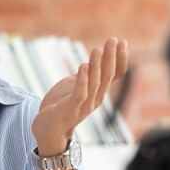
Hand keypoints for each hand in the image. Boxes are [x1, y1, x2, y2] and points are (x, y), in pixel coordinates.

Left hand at [31, 38, 127, 155]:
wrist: (48, 129)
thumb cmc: (61, 105)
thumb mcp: (75, 85)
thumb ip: (85, 75)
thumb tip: (92, 60)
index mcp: (99, 91)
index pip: (116, 74)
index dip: (120, 58)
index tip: (122, 41)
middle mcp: (96, 98)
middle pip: (108, 76)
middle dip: (111, 57)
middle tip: (113, 40)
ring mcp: (85, 105)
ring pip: (95, 83)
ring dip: (97, 65)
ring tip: (97, 49)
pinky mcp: (71, 109)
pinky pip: (80, 93)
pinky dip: (82, 80)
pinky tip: (83, 65)